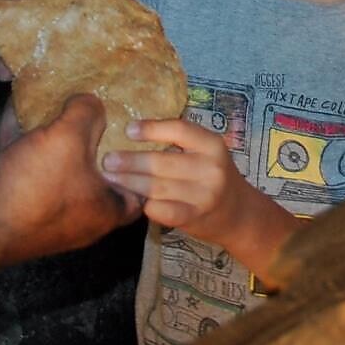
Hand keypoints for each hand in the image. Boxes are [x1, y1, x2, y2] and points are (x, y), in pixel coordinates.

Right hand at [0, 94, 142, 263]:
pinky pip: (28, 173)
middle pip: (97, 178)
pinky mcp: (18, 212)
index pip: (141, 191)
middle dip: (95, 147)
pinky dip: (26, 148)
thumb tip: (91, 102)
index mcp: (106, 210)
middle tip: (96, 117)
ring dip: (58, 145)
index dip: (141, 164)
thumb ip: (87, 113)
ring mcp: (48, 218)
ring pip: (59, 174)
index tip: (135, 136)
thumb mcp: (69, 137)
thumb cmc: (36, 186)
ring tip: (58, 111)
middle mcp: (81, 221)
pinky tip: (16, 116)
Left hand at [101, 118, 251, 243]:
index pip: (179, 130)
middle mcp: (211, 167)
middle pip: (162, 161)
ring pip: (157, 186)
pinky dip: (145, 205)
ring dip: (130, 183)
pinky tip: (131, 201)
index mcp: (212, 144)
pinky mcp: (195, 216)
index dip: (151, 129)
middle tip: (106, 160)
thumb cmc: (213, 176)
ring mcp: (204, 194)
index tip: (127, 129)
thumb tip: (132, 132)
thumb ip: (180, 143)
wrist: (238, 213)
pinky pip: (162, 210)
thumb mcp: (206, 152)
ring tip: (110, 179)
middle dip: (130, 161)